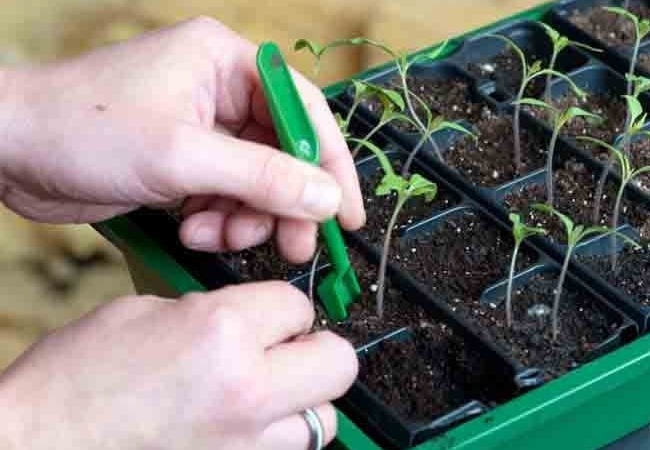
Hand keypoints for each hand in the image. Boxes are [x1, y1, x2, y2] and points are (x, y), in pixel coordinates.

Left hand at [0, 17, 364, 261]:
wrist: (8, 151)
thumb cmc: (82, 129)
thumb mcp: (183, 155)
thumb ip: (263, 177)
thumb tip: (327, 197)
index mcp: (226, 62)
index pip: (304, 110)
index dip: (331, 164)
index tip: (345, 215)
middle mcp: (220, 89)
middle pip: (283, 151)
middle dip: (284, 203)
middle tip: (292, 248)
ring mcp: (201, 125)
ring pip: (255, 180)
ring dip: (244, 216)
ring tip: (215, 236)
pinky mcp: (183, 158)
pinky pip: (225, 193)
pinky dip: (217, 218)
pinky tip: (192, 229)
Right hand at [0, 282, 357, 449]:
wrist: (37, 446)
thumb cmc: (75, 382)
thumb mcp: (146, 313)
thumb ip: (215, 312)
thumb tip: (253, 320)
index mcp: (222, 332)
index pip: (299, 306)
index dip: (282, 309)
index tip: (269, 316)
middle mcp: (246, 391)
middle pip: (339, 363)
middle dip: (317, 350)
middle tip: (289, 350)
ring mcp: (247, 445)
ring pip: (324, 419)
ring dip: (303, 402)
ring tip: (266, 394)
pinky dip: (277, 438)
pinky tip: (245, 426)